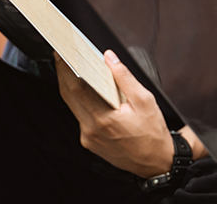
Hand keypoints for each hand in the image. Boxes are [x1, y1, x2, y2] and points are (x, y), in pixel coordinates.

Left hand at [57, 50, 205, 177]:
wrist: (156, 163)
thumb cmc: (153, 134)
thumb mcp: (145, 101)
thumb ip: (125, 78)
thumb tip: (110, 58)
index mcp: (103, 118)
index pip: (76, 88)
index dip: (66, 69)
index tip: (62, 54)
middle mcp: (91, 130)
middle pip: (69, 96)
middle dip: (63, 74)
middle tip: (61, 56)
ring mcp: (88, 138)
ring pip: (73, 107)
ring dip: (71, 88)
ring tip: (72, 70)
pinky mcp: (89, 142)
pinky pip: (80, 117)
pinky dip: (80, 102)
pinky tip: (85, 92)